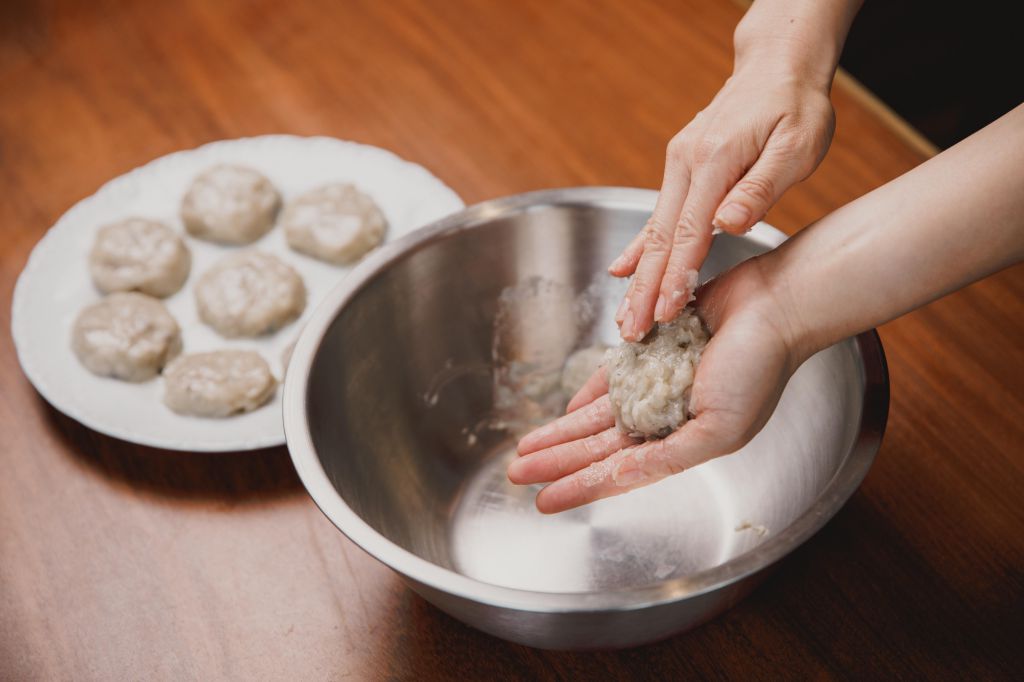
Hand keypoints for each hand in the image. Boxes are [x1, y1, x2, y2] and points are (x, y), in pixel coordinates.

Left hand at [509, 257, 802, 512]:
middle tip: (516, 474)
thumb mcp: (717, 429)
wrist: (776, 304)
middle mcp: (666, 417)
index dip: (579, 486)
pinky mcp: (652, 350)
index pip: (617, 472)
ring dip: (561, 432)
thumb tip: (619, 475)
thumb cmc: (759, 368)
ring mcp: (657, 384)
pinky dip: (588, 393)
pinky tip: (566, 408)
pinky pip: (611, 377)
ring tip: (527, 447)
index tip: (542, 501)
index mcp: (683, 443)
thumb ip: (666, 456)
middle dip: (556, 461)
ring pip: (597, 417)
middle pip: (596, 446)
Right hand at [610, 63, 834, 340]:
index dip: (675, 275)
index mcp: (715, 160)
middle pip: (660, 237)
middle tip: (631, 330)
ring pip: (654, 230)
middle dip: (644, 288)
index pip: (690, 231)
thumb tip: (730, 224)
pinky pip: (658, 215)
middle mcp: (687, 162)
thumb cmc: (796, 106)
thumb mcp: (796, 145)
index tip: (664, 312)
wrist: (778, 66)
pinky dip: (638, 246)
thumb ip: (761, 187)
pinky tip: (621, 269)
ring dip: (638, 276)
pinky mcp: (681, 167)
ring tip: (625, 316)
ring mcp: (679, 164)